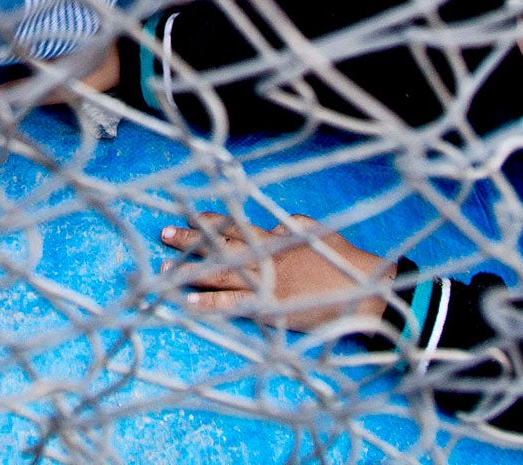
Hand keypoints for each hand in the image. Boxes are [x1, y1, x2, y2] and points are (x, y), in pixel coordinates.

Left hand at [162, 213, 393, 328]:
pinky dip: (207, 304)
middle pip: (217, 245)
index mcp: (272, 236)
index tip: (185, 212)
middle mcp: (262, 257)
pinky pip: (231, 306)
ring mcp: (263, 283)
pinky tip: (187, 302)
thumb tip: (270, 223)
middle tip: (165, 234)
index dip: (207, 218)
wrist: (360, 290)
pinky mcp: (267, 309)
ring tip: (162, 269)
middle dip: (189, 240)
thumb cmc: (340, 258)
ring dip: (188, 271)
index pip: (232, 223)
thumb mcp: (312, 229)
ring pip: (217, 274)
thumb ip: (286, 225)